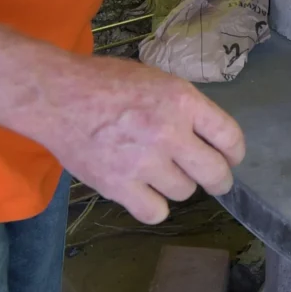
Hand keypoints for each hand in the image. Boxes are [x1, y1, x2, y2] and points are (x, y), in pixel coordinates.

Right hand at [41, 53, 246, 225]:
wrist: (56, 96)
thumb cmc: (103, 81)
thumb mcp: (154, 79)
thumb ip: (183, 106)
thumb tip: (207, 134)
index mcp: (181, 100)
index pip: (230, 137)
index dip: (234, 152)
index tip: (229, 158)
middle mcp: (169, 132)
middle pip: (215, 173)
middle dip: (219, 179)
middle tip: (212, 180)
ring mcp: (144, 162)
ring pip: (185, 192)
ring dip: (177, 186)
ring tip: (159, 174)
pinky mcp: (119, 186)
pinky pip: (156, 212)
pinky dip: (153, 206)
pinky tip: (145, 194)